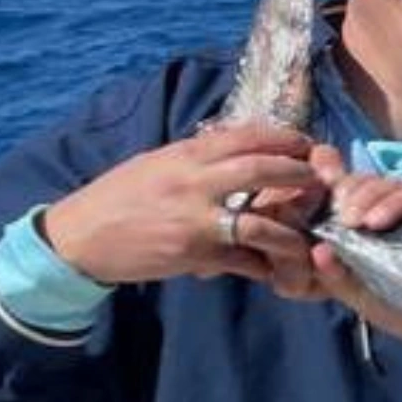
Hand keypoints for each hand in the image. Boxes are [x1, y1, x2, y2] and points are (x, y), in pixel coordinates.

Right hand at [40, 124, 316, 286]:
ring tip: (307, 233)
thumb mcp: (158, 163)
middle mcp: (193, 182)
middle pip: (263, 170)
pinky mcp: (193, 255)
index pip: (247, 136)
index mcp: (186, 154)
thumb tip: (240, 144)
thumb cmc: (120, 197)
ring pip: (261, 223)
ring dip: (292, 230)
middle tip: (321, 182)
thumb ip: (198, 156)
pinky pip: (243, 260)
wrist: (80, 237)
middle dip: (301, 175)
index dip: (285, 138)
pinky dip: (265, 264)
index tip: (306, 145)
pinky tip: (275, 266)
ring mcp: (195, 221)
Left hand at [304, 146, 401, 401]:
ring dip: (391, 202)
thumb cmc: (397, 309)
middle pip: (382, 183)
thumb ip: (335, 275)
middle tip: (351, 221)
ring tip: (375, 224)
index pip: (358, 186)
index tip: (333, 205)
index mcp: (375, 217)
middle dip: (363, 197)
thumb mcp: (359, 293)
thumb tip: (318, 251)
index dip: (344, 187)